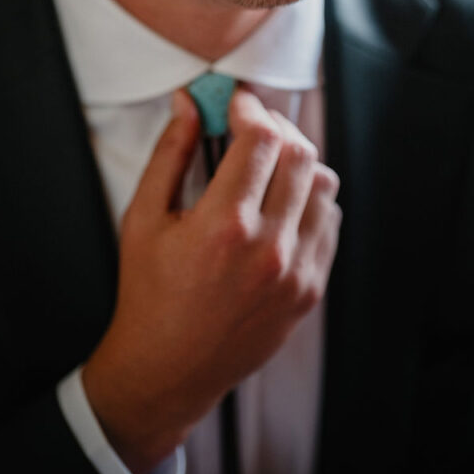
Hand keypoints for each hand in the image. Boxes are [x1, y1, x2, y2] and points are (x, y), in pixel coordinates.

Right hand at [81, 87, 340, 473]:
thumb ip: (170, 153)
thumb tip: (189, 103)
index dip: (250, 108)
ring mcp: (295, 272)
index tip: (236, 104)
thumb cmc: (149, 293)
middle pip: (300, 154)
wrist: (167, 370)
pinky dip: (310, 200)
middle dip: (276, 127)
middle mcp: (268, 248)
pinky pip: (329, 223)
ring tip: (268, 164)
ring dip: (298, 161)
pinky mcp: (309, 290)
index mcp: (223, 225)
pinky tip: (281, 202)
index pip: (262, 139)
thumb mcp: (143, 217)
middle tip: (252, 127)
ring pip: (324, 184)